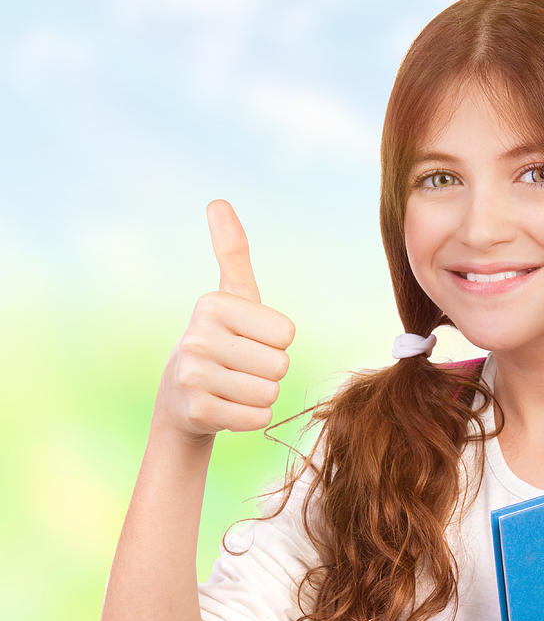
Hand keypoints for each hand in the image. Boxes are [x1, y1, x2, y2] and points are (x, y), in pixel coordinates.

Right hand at [154, 199, 295, 441]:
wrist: (181, 396)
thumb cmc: (222, 339)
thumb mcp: (232, 295)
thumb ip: (233, 252)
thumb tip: (218, 201)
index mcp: (213, 305)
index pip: (286, 333)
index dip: (275, 341)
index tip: (249, 339)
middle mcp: (197, 337)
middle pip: (280, 365)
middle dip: (270, 371)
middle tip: (242, 366)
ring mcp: (194, 376)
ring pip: (270, 393)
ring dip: (260, 394)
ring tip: (234, 385)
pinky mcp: (198, 411)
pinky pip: (257, 419)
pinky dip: (251, 417)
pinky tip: (228, 406)